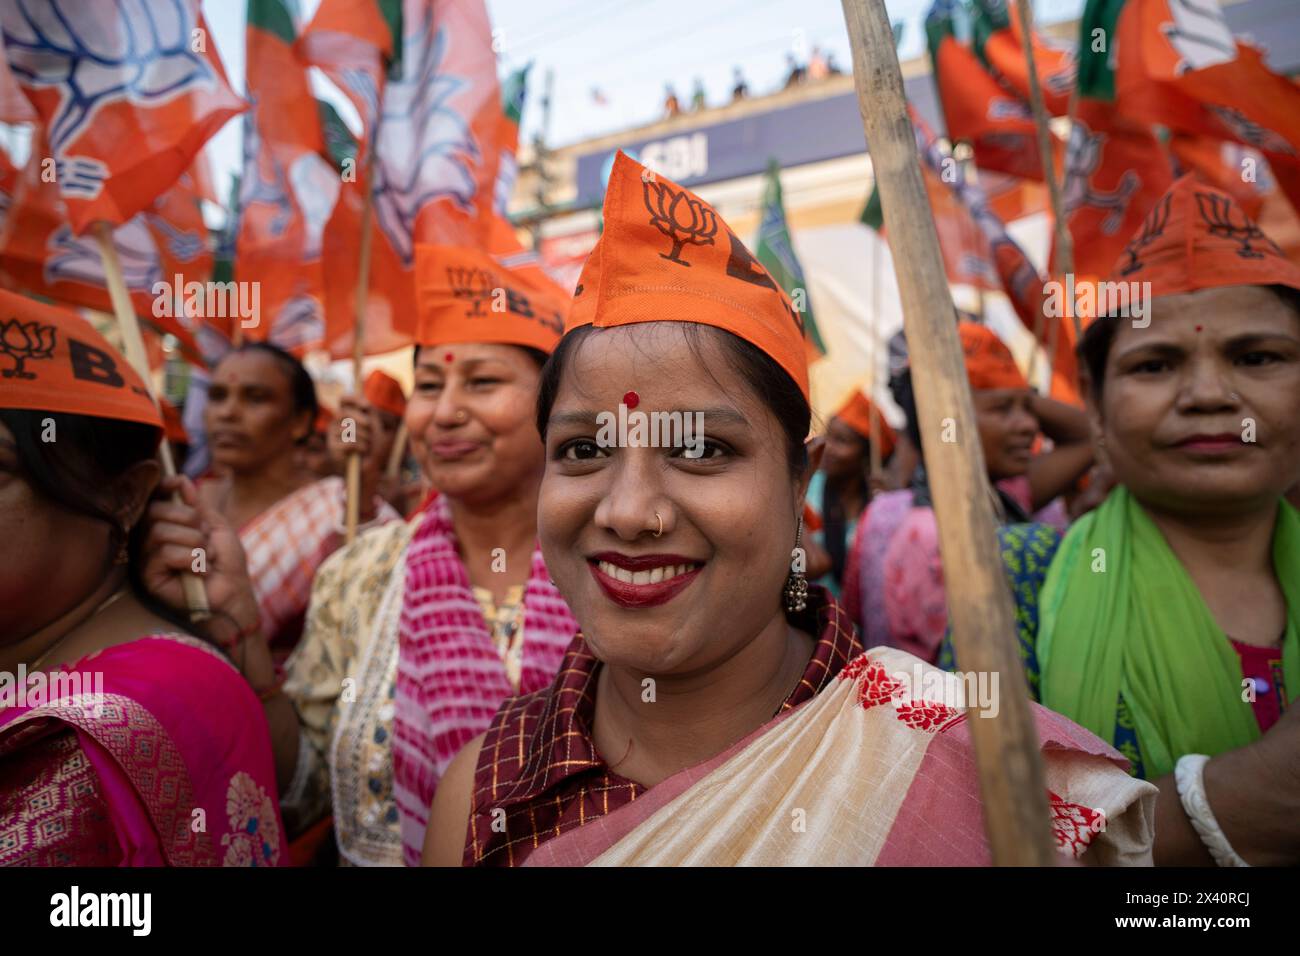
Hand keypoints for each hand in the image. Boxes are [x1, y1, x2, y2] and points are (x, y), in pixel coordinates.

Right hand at [139, 476, 275, 689]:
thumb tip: (182, 480)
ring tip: (205, 559)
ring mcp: (147, 559)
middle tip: (205, 539)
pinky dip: (189, 559)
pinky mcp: (148, 577)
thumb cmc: (227, 564)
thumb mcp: (217, 527)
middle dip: (188, 520)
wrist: (234, 594)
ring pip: (159, 532)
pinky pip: (163, 554)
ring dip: (193, 543)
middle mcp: (152, 540)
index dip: (164, 487)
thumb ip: (198, 506)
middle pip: (154, 512)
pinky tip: (198, 571)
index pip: (154, 499)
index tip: (179, 484)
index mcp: (169, 526)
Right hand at [329, 397, 381, 518]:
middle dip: (362, 421)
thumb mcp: (375, 426)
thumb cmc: (372, 446)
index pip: (344, 399)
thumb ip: (370, 412)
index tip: (367, 406)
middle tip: (370, 429)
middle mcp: (336, 423)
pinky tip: (361, 452)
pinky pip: (349, 442)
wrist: (368, 469)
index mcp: (346, 415)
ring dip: (365, 438)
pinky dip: (361, 447)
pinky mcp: (333, 448)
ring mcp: (332, 435)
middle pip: (344, 412)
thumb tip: (366, 403)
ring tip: (366, 446)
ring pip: (349, 429)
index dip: (353, 399)